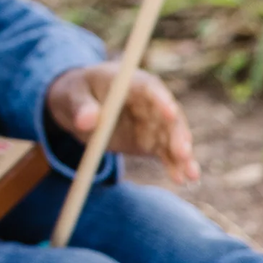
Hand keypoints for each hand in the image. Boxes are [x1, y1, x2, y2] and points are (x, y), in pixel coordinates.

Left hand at [46, 62, 197, 182]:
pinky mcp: (149, 141)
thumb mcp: (72, 96)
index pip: (150, 89)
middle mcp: (150, 102)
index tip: (170, 113)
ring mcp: (152, 123)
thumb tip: (88, 121)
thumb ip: (81, 107)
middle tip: (182, 152)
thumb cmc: (76, 93)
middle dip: (177, 134)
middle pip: (168, 117)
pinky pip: (164, 153)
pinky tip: (181, 179)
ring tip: (190, 174)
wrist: (76, 106)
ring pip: (172, 138)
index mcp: (132, 83)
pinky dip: (173, 165)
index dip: (161, 100)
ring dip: (182, 155)